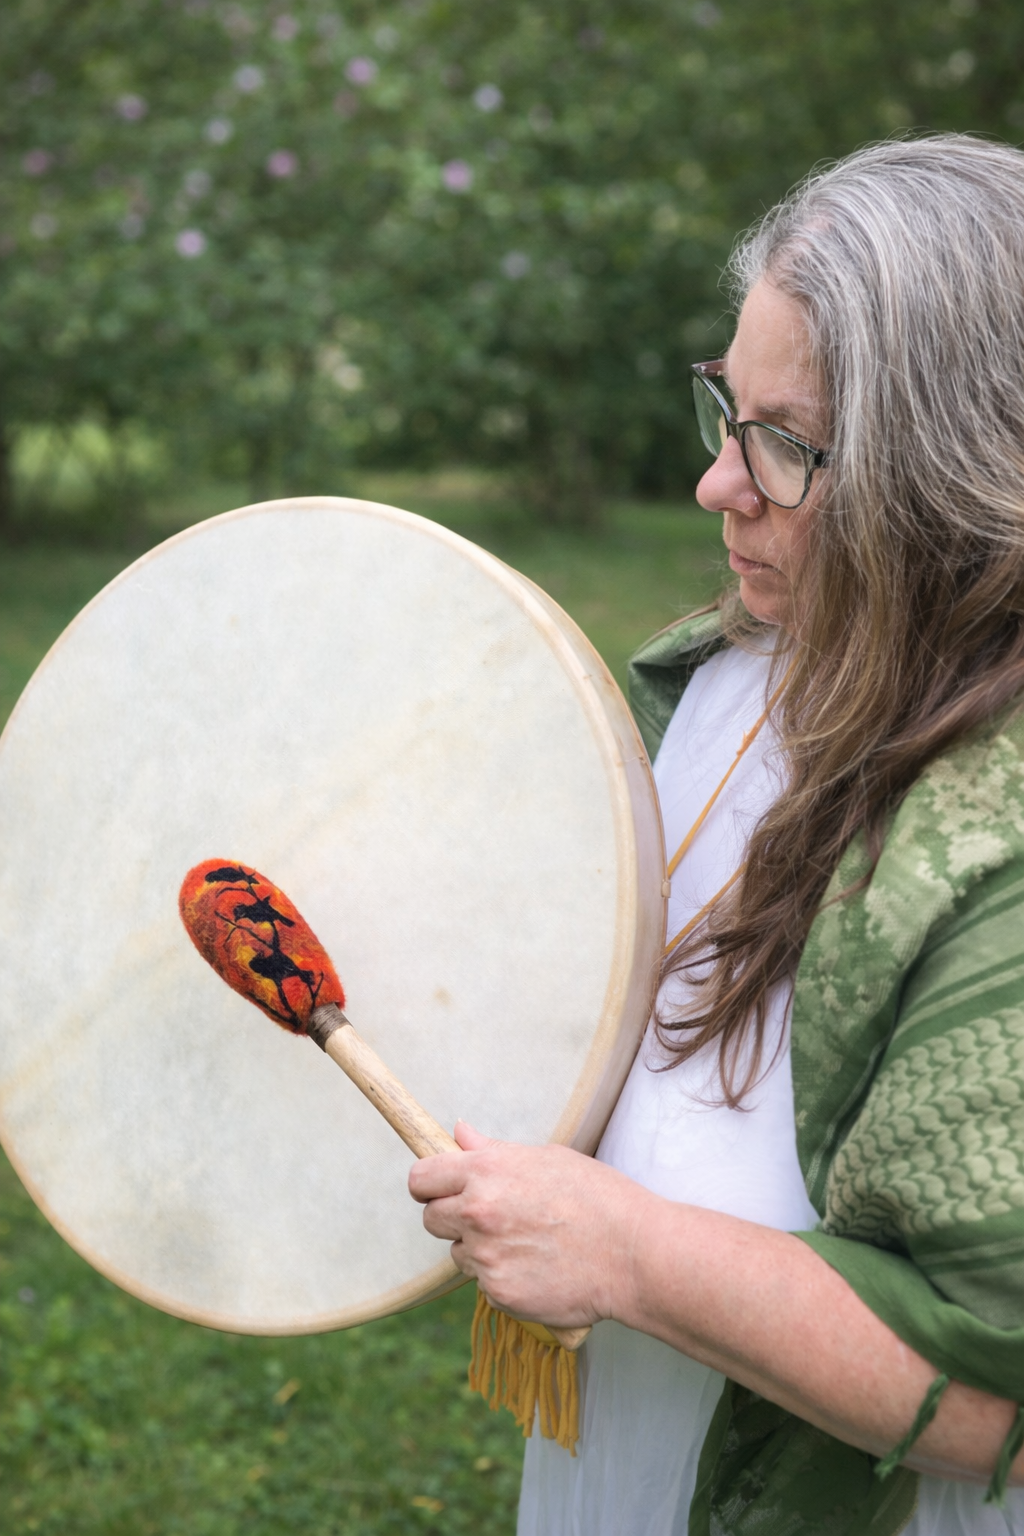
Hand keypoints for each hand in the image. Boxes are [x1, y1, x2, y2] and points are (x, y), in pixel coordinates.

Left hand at [407, 1121, 647, 1327]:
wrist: (634, 1254)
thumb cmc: (597, 1198)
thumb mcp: (546, 1158)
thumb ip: (494, 1150)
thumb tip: (459, 1133)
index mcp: (486, 1171)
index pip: (421, 1177)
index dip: (429, 1184)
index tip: (441, 1189)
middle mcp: (477, 1212)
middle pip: (431, 1219)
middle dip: (451, 1218)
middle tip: (491, 1218)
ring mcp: (486, 1256)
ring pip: (460, 1254)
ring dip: (480, 1250)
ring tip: (527, 1243)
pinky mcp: (498, 1292)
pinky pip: (484, 1284)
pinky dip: (502, 1278)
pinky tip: (537, 1268)